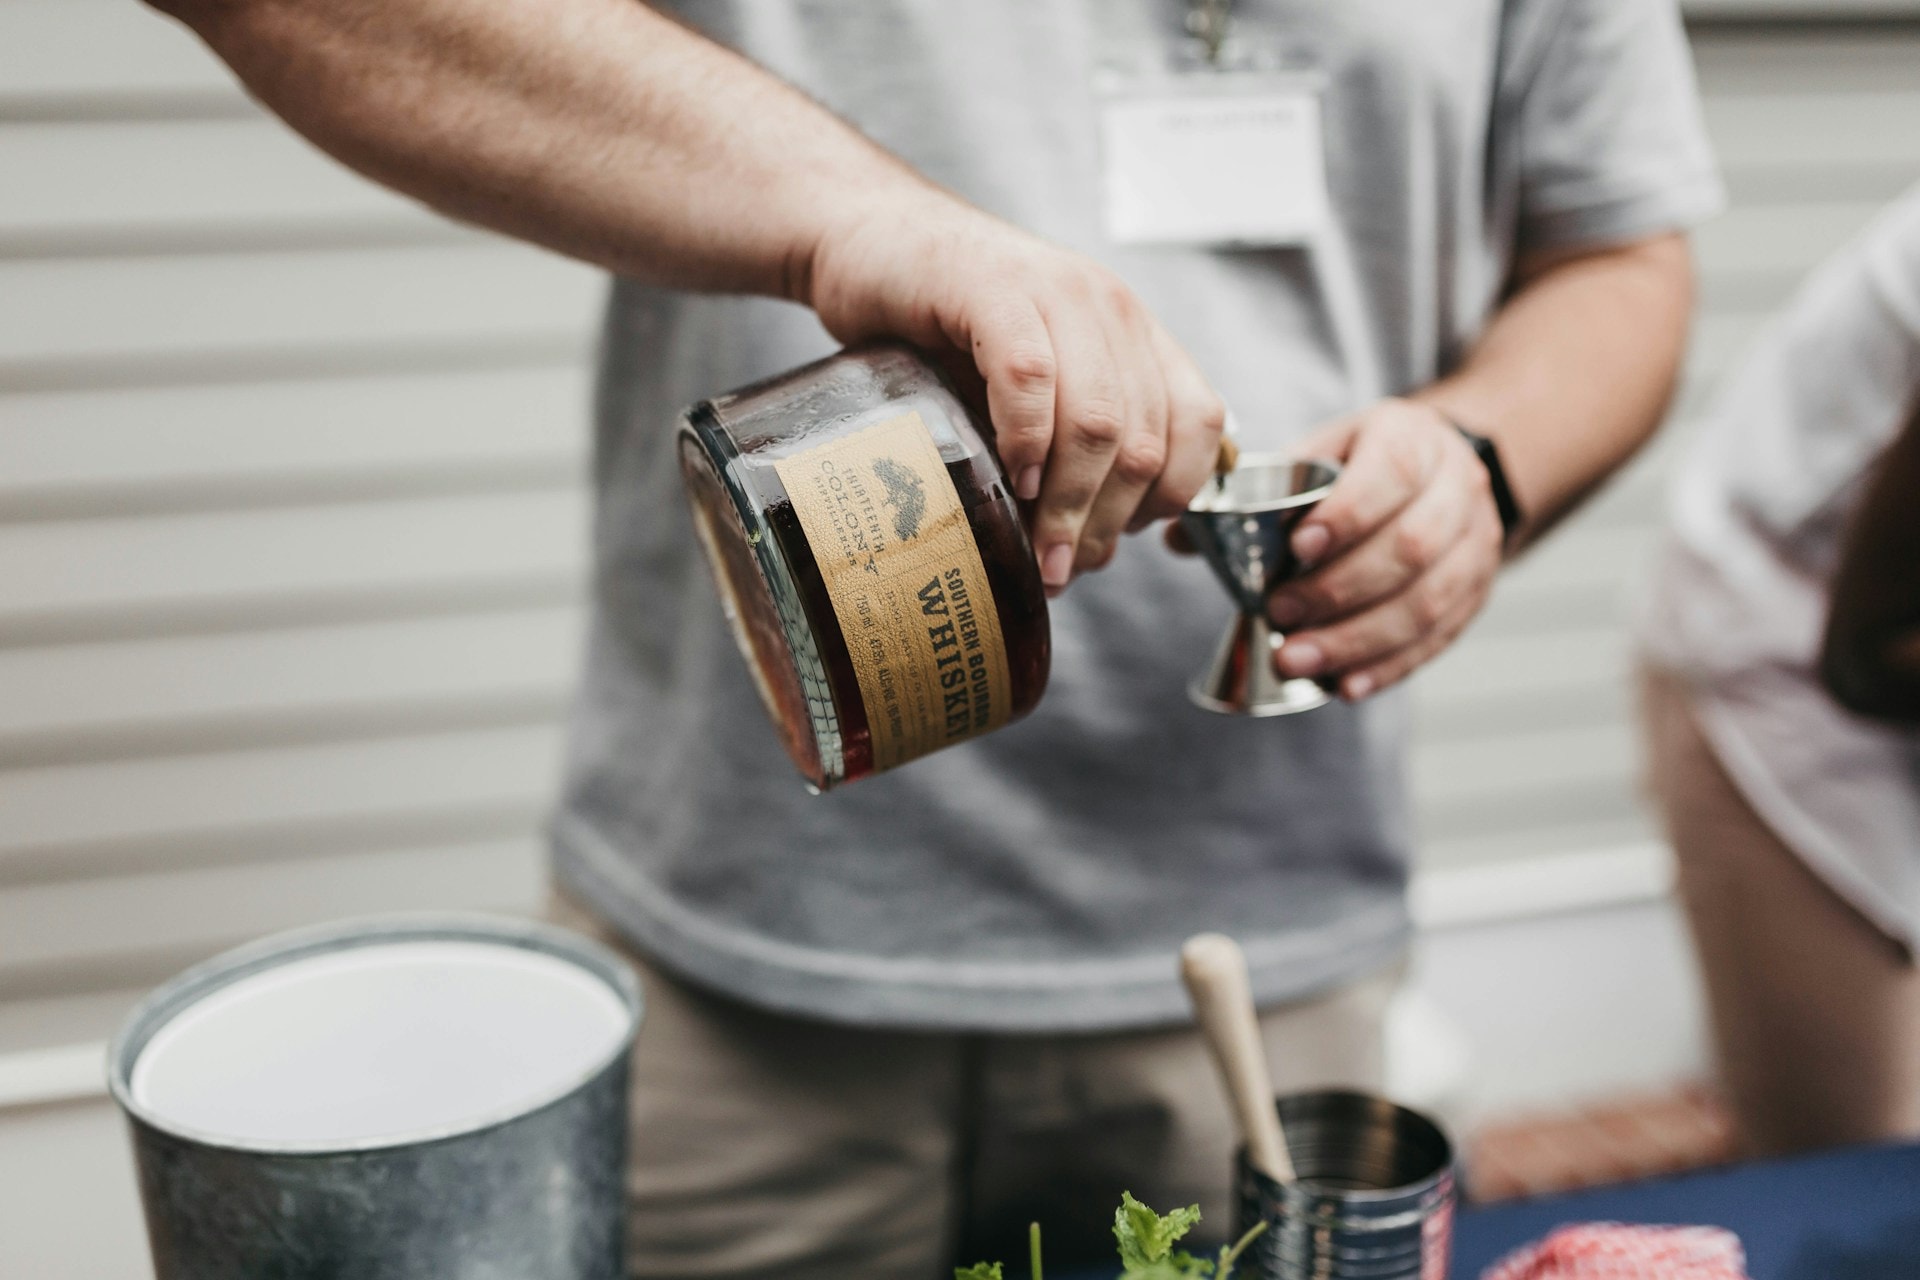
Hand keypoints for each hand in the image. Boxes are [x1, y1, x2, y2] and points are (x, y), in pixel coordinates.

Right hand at [804, 190, 1224, 592]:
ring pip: (1098, 420)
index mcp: (1132, 333)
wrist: (867, 239)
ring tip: (1036, 546)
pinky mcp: (992, 288)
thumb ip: (1067, 448)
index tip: (1114, 540)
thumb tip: (1085, 549)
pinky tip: (1010, 477)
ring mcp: (1056, 291)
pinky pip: (1030, 378)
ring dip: (1067, 501)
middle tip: (1061, 567)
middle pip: (1143, 438)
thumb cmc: (941, 327)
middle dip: (1105, 523)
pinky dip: (1025, 441)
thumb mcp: (1028, 387)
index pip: (1198, 423)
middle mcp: (1110, 308)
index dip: (1168, 497)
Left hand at [1261, 399, 1504, 699]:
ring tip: (1295, 660)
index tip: (1298, 549)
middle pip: (1412, 547)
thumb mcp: (1318, 455)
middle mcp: (1458, 489)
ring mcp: (1477, 544)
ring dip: (1358, 639)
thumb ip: (1256, 493)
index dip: (1349, 515)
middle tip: (1279, 615)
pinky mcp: (1477, 593)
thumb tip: (1179, 539)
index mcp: (1412, 439)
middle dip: (1339, 590)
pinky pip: (1439, 639)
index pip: (1393, 473)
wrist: (1442, 471)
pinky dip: (1389, 667)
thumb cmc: (1362, 466)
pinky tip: (1345, 687)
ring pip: (1429, 601)